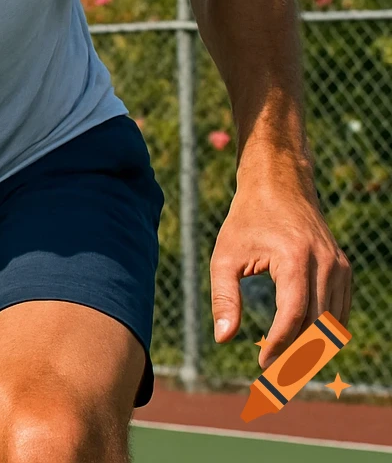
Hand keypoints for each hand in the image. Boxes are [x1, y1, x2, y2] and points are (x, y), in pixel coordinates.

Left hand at [210, 164, 352, 367]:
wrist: (279, 187)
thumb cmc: (246, 221)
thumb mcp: (225, 256)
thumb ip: (223, 297)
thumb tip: (223, 340)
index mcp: (295, 259)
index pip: (293, 316)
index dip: (280, 345)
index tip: (262, 364)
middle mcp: (325, 265)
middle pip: (317, 324)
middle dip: (299, 355)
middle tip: (278, 380)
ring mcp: (339, 267)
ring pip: (333, 321)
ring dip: (315, 348)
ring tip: (289, 368)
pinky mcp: (344, 270)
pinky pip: (339, 310)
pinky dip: (325, 331)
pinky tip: (305, 345)